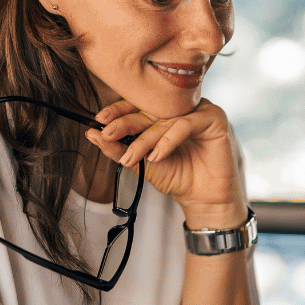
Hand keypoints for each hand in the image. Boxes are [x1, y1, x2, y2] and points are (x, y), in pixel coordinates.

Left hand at [84, 98, 245, 227]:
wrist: (204, 199)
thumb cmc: (178, 177)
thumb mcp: (142, 163)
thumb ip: (119, 148)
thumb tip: (91, 133)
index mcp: (164, 113)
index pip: (138, 104)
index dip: (118, 111)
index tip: (99, 121)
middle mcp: (181, 108)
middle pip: (149, 110)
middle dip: (125, 124)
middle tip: (108, 134)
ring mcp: (198, 110)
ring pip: (164, 119)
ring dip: (144, 140)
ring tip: (131, 157)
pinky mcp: (214, 118)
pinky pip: (186, 124)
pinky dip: (168, 140)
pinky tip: (156, 156)